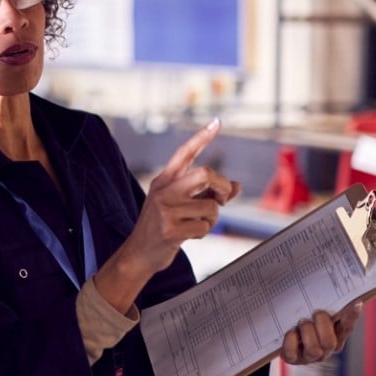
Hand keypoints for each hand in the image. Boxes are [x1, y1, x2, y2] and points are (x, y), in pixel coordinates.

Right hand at [121, 119, 240, 274]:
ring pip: (210, 207)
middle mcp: (163, 190)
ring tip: (196, 224)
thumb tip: (236, 186)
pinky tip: (188, 235)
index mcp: (164, 180)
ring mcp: (165, 210)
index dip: (202, 137)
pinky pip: (204, 227)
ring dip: (212, 219)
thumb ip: (206, 193)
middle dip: (221, 187)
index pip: (185, 153)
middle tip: (221, 199)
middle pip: (205, 174)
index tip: (217, 122)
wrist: (138, 253)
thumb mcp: (180, 205)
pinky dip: (203, 233)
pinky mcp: (170, 230)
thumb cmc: (163, 226)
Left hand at [280, 304, 362, 364]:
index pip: (347, 328)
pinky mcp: (293, 358)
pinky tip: (290, 332)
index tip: (356, 302)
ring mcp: (309, 356)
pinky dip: (289, 341)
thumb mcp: (314, 309)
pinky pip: (292, 354)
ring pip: (313, 350)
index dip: (351, 317)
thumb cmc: (302, 318)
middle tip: (315, 313)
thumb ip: (326, 303)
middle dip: (321, 325)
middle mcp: (325, 349)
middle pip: (330, 343)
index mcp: (335, 336)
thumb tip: (335, 281)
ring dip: (305, 332)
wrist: (282, 332)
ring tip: (300, 323)